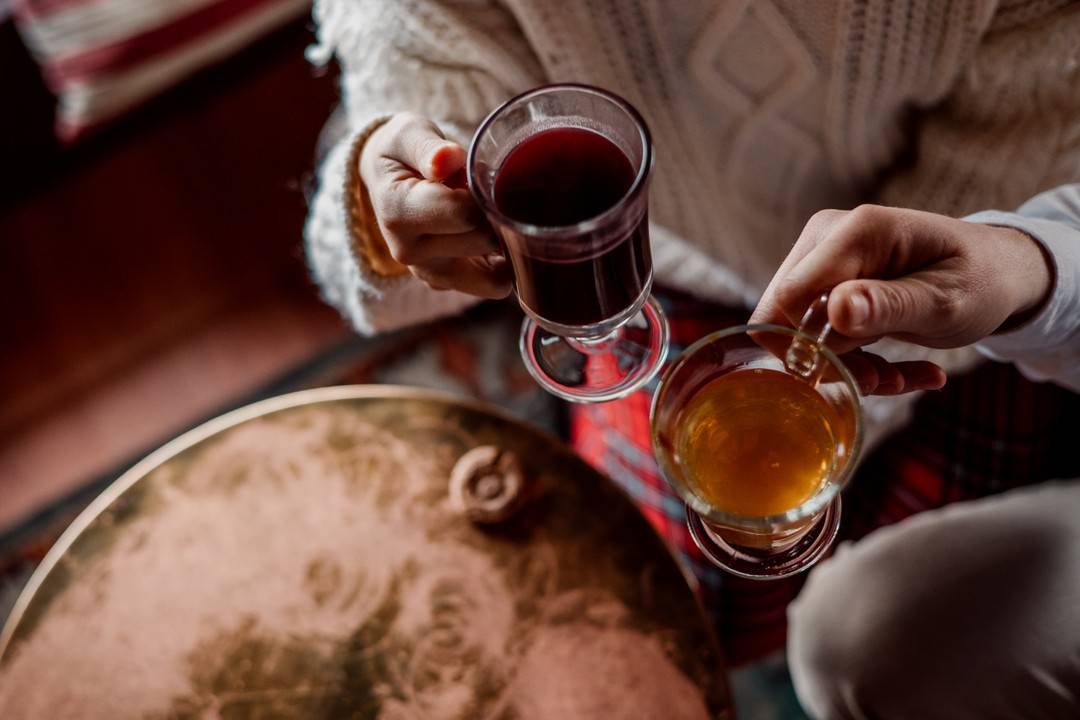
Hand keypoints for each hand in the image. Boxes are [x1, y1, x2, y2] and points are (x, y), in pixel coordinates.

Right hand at [360, 113, 510, 297]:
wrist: (384, 178)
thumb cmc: (402, 151)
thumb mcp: (409, 133)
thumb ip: (429, 147)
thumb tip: (448, 160)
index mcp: (398, 213)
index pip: (466, 215)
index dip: (484, 193)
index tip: (475, 176)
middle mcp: (409, 253)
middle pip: (483, 241)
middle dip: (494, 215)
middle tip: (481, 193)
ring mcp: (427, 274)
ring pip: (493, 278)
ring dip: (502, 244)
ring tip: (485, 215)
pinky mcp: (443, 284)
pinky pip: (492, 284)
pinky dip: (502, 263)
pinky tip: (489, 234)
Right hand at [750, 205, 1051, 395]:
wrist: (997, 273)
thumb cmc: (980, 280)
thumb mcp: (945, 302)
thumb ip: (889, 306)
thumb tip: (836, 311)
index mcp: (856, 231)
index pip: (790, 299)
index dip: (810, 347)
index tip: (863, 374)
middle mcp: (827, 237)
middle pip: (786, 315)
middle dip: (830, 361)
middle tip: (882, 382)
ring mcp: (822, 259)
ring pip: (797, 330)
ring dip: (846, 366)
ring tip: (898, 378)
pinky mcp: (825, 283)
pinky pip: (814, 333)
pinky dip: (853, 361)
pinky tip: (899, 372)